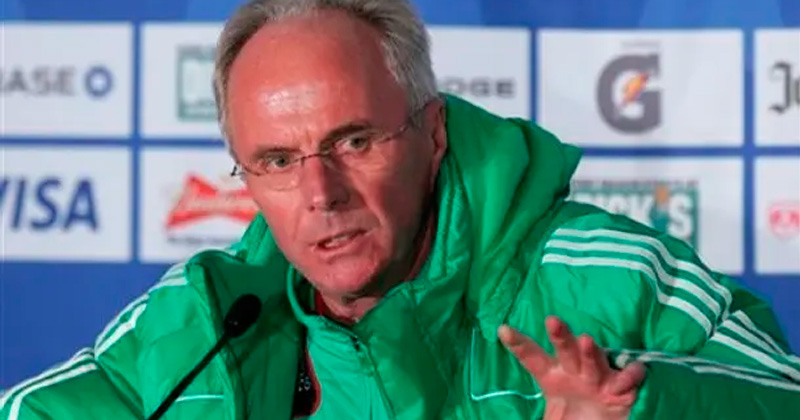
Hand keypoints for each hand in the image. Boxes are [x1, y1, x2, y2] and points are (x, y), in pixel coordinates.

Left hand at [498, 316, 645, 419]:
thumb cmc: (572, 415)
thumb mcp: (550, 419)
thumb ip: (540, 416)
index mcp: (552, 376)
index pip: (532, 358)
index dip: (519, 344)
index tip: (502, 330)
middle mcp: (574, 371)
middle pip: (565, 350)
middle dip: (560, 336)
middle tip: (552, 321)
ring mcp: (599, 377)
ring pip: (594, 359)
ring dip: (590, 351)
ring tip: (585, 341)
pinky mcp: (624, 388)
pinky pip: (629, 377)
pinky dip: (629, 376)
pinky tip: (625, 378)